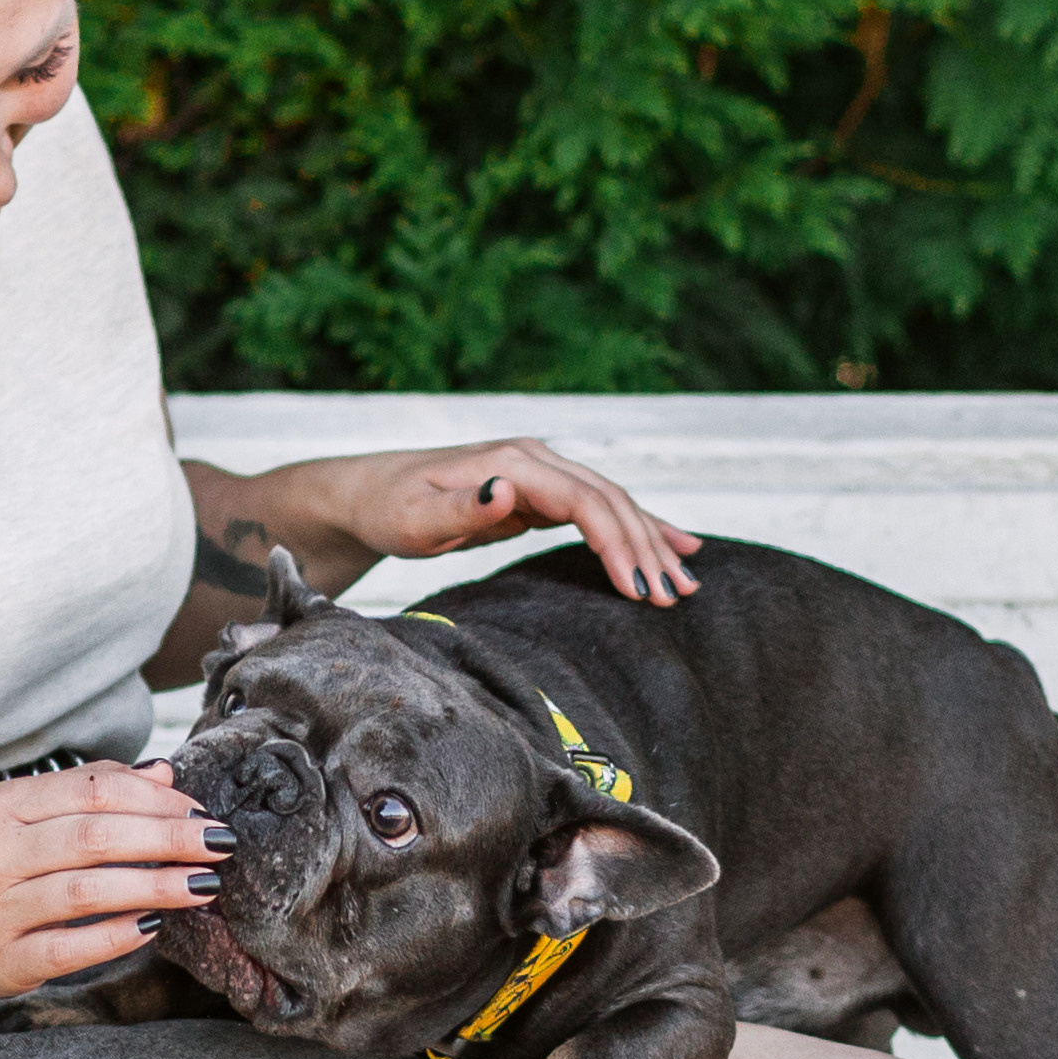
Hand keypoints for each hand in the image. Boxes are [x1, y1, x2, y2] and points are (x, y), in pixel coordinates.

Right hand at [0, 762, 231, 998]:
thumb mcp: (17, 815)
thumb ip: (87, 791)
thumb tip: (164, 773)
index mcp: (1, 807)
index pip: (91, 791)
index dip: (155, 799)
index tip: (200, 810)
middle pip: (95, 837)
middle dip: (168, 838)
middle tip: (219, 843)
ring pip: (88, 891)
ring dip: (156, 886)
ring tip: (203, 884)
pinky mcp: (4, 960)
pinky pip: (71, 947)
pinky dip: (117, 935)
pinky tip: (156, 926)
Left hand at [333, 439, 701, 606]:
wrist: (372, 493)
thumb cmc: (389, 509)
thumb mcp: (415, 519)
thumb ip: (462, 508)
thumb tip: (507, 490)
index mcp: (513, 463)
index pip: (583, 501)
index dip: (616, 543)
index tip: (639, 588)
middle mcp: (536, 460)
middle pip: (610, 501)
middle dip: (647, 549)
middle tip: (675, 598)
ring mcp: (542, 474)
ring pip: (613, 505)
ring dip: (651, 542)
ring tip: (686, 584)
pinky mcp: (541, 493)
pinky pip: (599, 512)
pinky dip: (637, 530)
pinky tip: (674, 546)